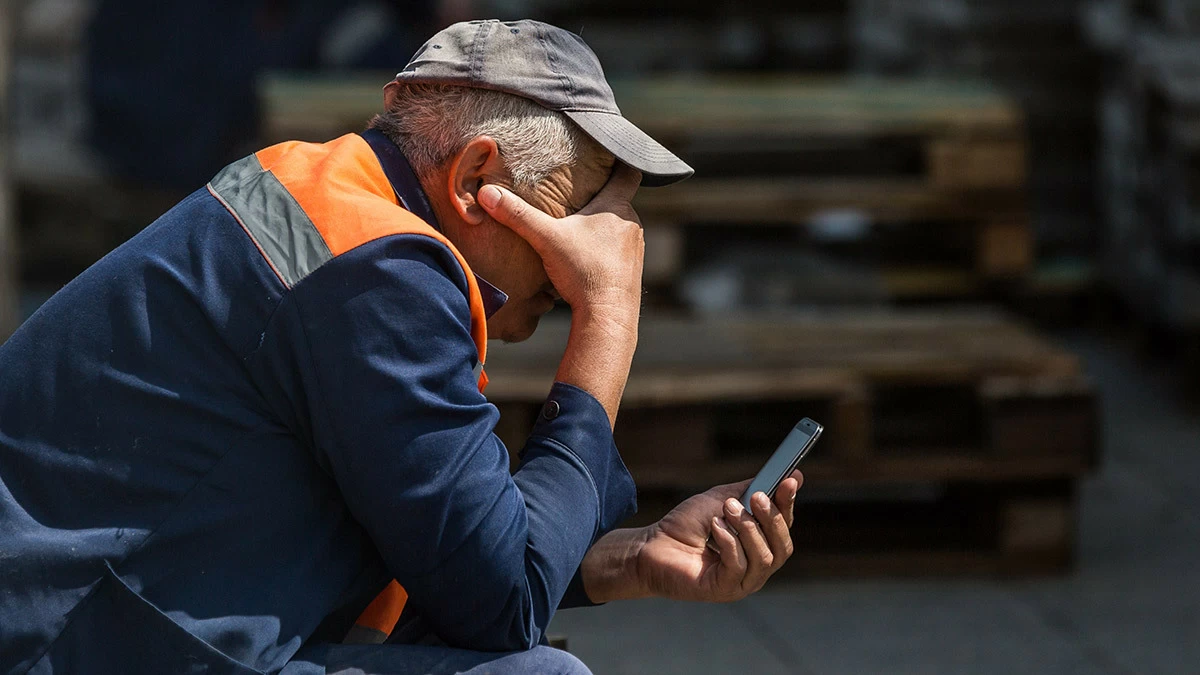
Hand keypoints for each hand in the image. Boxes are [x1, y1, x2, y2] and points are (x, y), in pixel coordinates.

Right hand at [477, 164, 644, 321]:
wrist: (607, 317)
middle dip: (600, 199)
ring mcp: (635, 249)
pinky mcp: (632, 272)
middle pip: (618, 201)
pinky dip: (604, 251)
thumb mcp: (545, 239)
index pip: (628, 173)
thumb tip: (486, 193)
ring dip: (601, 228)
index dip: (619, 161)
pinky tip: (585, 260)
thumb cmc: (582, 273)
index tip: (609, 154)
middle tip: (580, 195)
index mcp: (615, 207)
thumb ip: (517, 215)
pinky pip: (618, 253)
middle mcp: (631, 224)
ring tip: (580, 230)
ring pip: (618, 229)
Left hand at [635, 471, 801, 601]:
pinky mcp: (725, 590)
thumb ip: (752, 490)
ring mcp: (742, 582)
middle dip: (772, 519)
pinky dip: (730, 542)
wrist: (652, 546)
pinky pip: (739, 567)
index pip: (784, 527)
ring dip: (747, 529)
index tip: (790, 480)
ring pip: (765, 558)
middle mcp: (756, 566)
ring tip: (725, 510)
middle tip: (756, 497)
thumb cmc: (686, 524)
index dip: (788, 504)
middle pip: (782, 547)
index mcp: (759, 544)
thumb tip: (790, 475)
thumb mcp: (722, 499)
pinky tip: (715, 528)